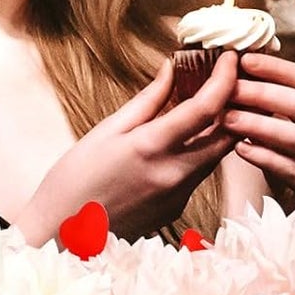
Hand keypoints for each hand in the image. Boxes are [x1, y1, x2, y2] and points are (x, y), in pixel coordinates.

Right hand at [17, 53, 239, 241]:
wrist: (61, 237)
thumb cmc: (73, 181)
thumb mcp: (106, 131)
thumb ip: (148, 100)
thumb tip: (172, 70)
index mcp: (152, 147)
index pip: (208, 107)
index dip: (226, 78)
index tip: (229, 57)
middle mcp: (174, 174)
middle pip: (227, 133)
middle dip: (233, 103)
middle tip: (224, 78)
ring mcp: (179, 196)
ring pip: (216, 154)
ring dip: (218, 127)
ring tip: (203, 101)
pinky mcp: (177, 209)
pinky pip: (199, 173)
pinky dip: (199, 150)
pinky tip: (183, 138)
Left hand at [222, 51, 294, 204]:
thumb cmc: (289, 160)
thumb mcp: (285, 127)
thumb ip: (270, 101)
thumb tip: (236, 64)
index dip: (275, 68)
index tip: (244, 60)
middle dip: (262, 94)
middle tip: (229, 89)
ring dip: (259, 125)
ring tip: (228, 119)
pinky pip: (292, 170)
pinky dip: (264, 157)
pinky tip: (240, 148)